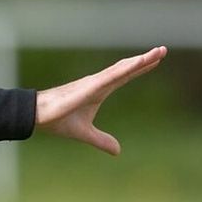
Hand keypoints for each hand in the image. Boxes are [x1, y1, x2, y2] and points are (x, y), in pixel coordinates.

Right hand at [35, 46, 166, 154]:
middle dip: (146, 59)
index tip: (156, 60)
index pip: (125, 76)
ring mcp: (94, 83)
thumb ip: (101, 140)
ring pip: (122, 69)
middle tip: (163, 50)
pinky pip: (111, 76)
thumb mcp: (84, 133)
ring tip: (158, 53)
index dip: (140, 68)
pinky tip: (138, 63)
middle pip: (127, 68)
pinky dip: (126, 69)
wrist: (38, 116)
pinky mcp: (89, 87)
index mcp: (99, 90)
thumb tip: (117, 151)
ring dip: (140, 61)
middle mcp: (98, 82)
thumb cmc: (57, 118)